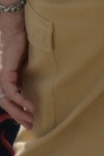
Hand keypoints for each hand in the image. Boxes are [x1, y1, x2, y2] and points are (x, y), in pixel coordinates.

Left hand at [1, 10, 34, 128]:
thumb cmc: (27, 43)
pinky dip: (20, 100)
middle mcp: (5, 81)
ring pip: (8, 102)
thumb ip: (33, 74)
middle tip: (32, 126)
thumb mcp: (32, 63)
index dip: (19, 112)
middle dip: (20, 117)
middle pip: (8, 105)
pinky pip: (12, 92)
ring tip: (31, 120)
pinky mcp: (6, 73)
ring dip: (19, 113)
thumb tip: (47, 84)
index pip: (12, 101)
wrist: (18, 30)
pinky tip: (29, 107)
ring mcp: (4, 78)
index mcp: (11, 79)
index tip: (31, 120)